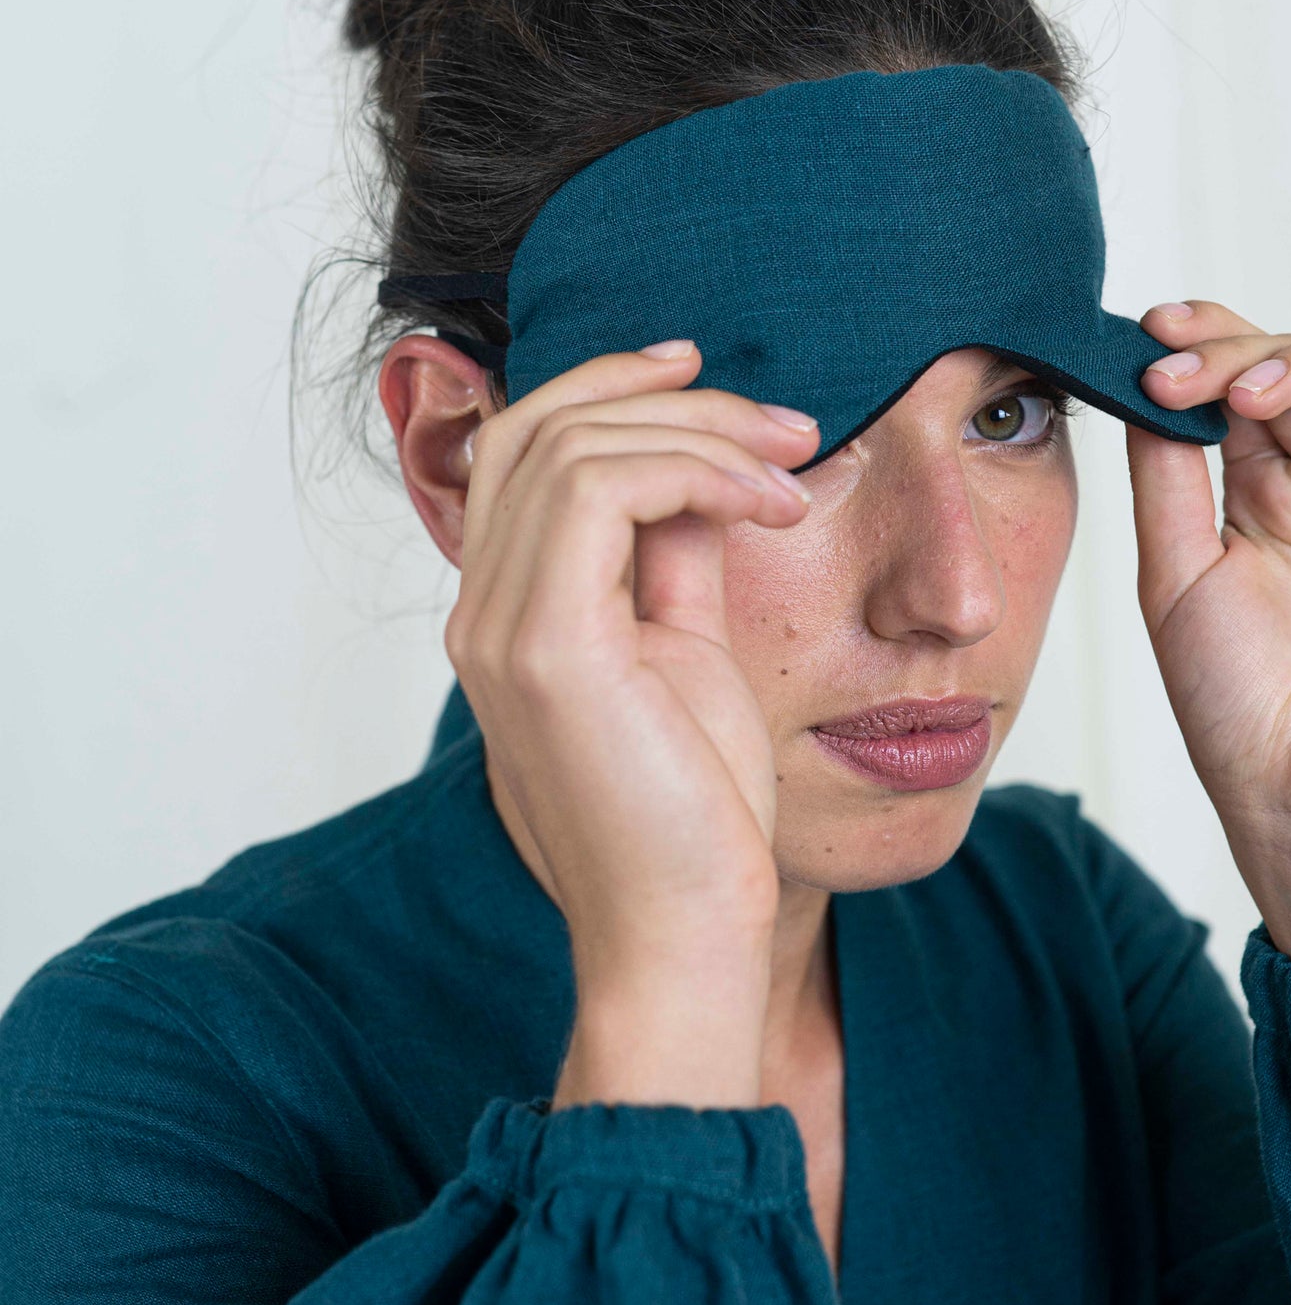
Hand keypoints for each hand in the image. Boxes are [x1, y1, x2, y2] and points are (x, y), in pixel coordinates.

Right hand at [443, 341, 818, 1090]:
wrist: (688, 934)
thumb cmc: (696, 814)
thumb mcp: (687, 651)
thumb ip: (672, 556)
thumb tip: (703, 465)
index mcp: (509, 614)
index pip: (525, 451)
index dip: (607, 387)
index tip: (706, 371)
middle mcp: (482, 614)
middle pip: (537, 427)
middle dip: (663, 394)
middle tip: (782, 419)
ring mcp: (501, 629)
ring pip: (571, 444)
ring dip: (700, 431)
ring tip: (793, 464)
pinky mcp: (546, 647)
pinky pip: (601, 489)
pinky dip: (697, 469)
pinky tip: (772, 505)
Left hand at [1126, 301, 1290, 974]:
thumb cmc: (1239, 708)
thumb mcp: (1177, 577)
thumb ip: (1167, 480)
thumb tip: (1136, 387)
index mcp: (1271, 495)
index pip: (1249, 383)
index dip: (1208, 342)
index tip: (1148, 329)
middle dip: (1240, 347)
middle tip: (1176, 367)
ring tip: (1251, 391)